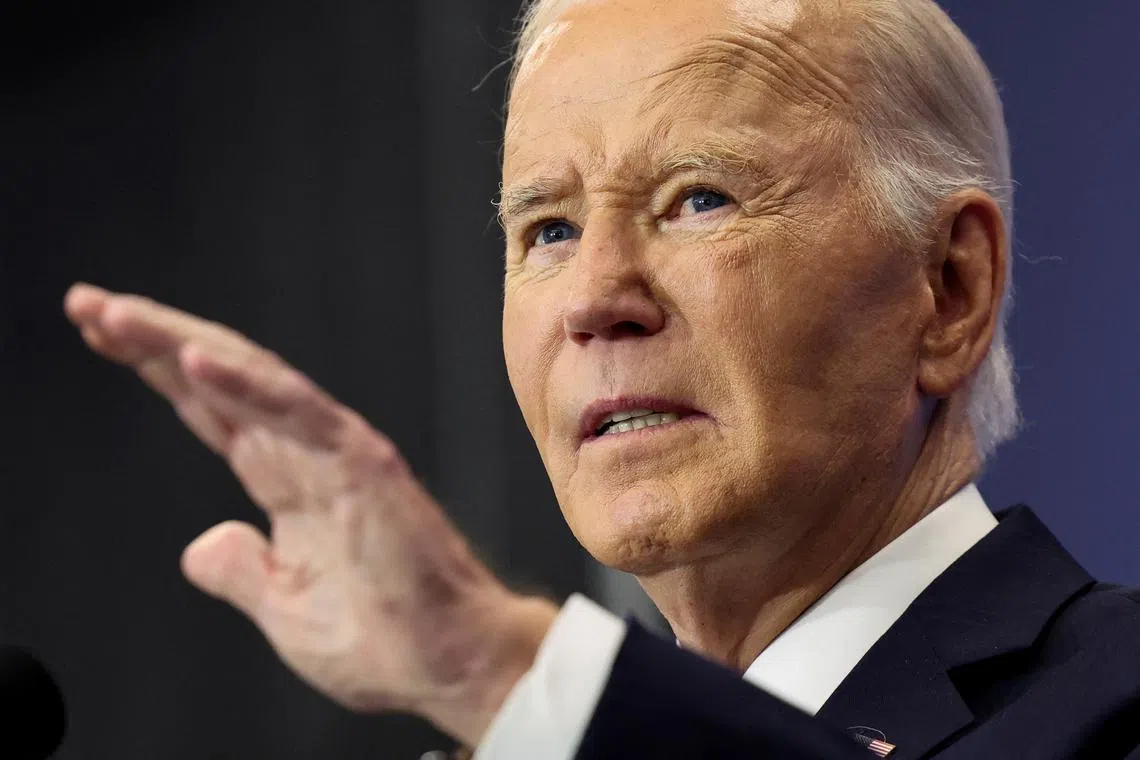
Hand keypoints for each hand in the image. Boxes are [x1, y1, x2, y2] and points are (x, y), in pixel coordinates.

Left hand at [64, 284, 556, 745]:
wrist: (445, 663)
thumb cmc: (383, 638)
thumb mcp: (283, 608)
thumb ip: (242, 569)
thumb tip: (203, 544)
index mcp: (289, 481)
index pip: (213, 409)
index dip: (158, 369)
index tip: (99, 334)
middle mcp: (308, 453)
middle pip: (220, 378)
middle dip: (151, 339)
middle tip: (87, 304)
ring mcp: (336, 452)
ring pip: (251, 378)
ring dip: (179, 344)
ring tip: (114, 317)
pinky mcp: (363, 465)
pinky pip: (297, 414)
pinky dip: (245, 385)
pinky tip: (192, 360)